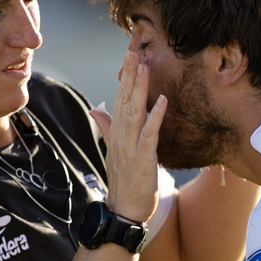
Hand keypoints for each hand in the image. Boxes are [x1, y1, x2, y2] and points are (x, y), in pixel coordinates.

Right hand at [90, 50, 165, 222]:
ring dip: (140, 88)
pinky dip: (156, 117)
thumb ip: (107, 128)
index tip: (130, 54)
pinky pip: (150, 134)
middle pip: (125, 99)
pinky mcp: (143, 158)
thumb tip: (97, 108)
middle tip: (134, 49)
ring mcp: (131, 146)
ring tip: (145, 66)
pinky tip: (163, 101)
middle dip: (130, 74)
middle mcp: (121, 136)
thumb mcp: (114, 151)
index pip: (120, 98)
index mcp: (117, 133)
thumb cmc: (124, 182)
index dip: (125, 76)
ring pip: (135, 111)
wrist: (124, 211)